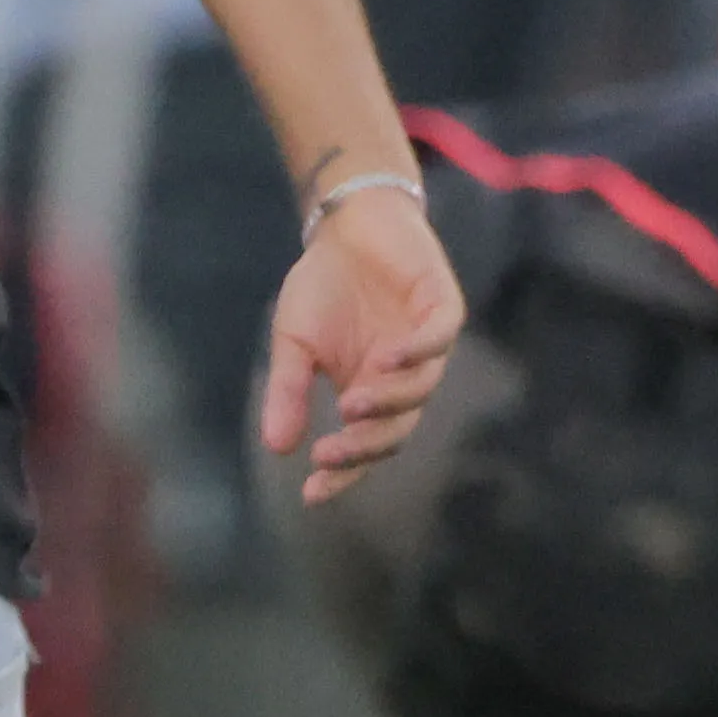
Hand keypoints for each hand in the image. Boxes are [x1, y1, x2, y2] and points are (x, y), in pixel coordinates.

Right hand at [258, 176, 461, 501]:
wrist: (346, 223)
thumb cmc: (323, 286)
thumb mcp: (294, 344)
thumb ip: (289, 391)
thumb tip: (275, 446)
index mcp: (371, 392)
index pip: (364, 445)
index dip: (342, 471)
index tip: (311, 493)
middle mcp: (404, 377)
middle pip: (396, 429)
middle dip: (363, 447)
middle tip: (328, 453)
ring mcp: (427, 344)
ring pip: (420, 390)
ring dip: (387, 403)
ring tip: (349, 404)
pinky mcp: (442, 307)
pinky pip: (439, 338)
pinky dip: (416, 352)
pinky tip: (384, 359)